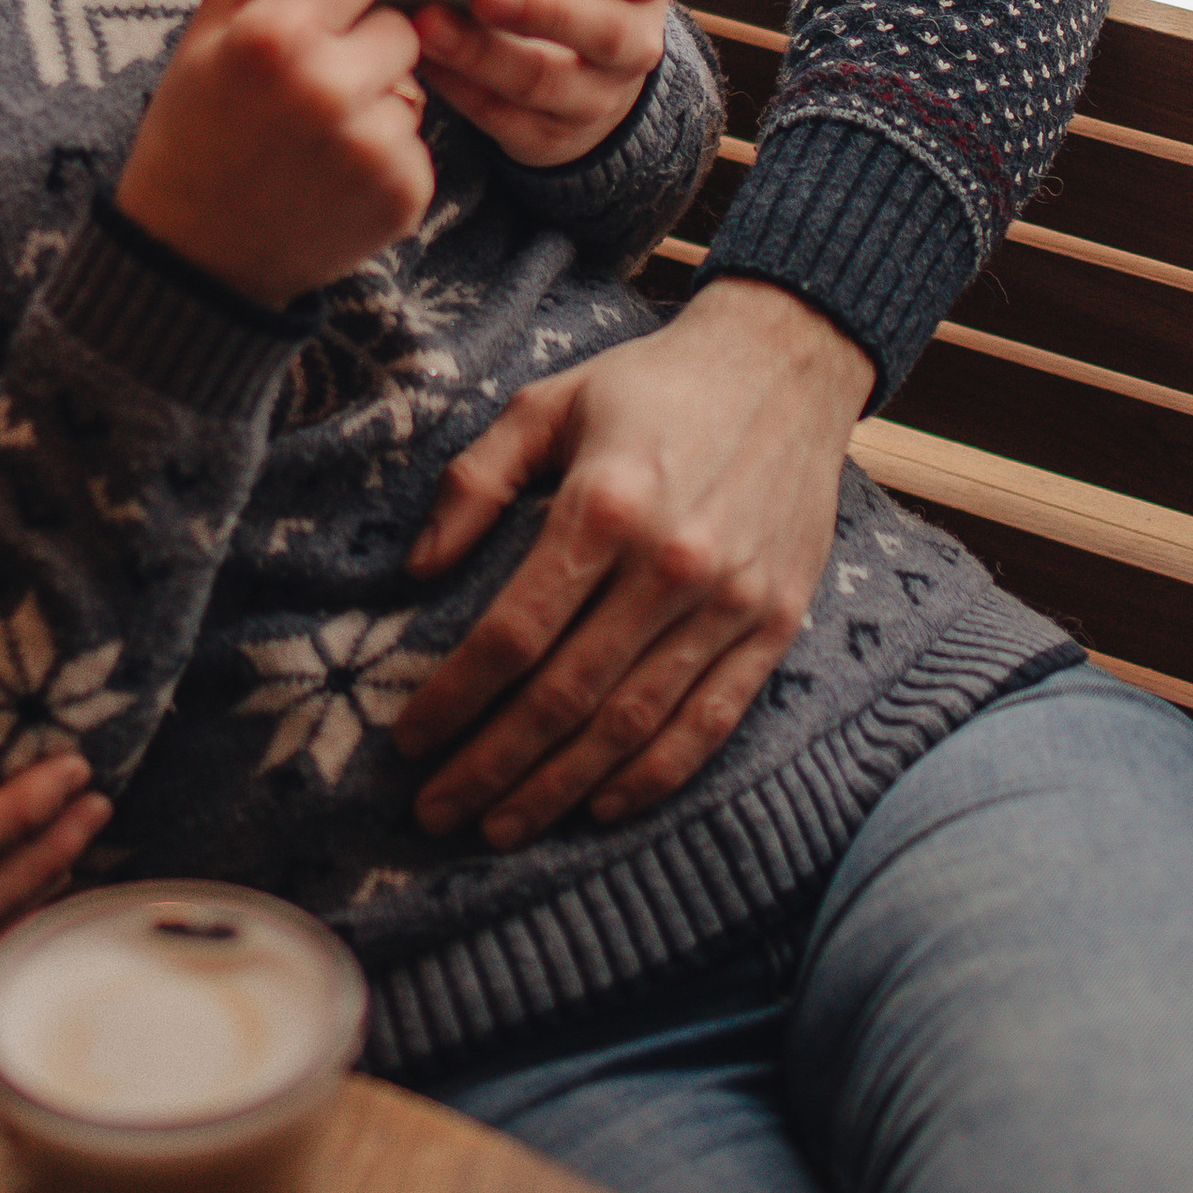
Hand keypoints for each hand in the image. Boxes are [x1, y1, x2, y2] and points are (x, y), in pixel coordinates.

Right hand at [114, 0, 432, 306]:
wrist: (194, 259)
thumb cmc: (196, 127)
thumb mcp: (213, 26)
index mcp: (274, 35)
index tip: (308, 13)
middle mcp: (327, 89)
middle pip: (398, 25)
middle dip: (363, 44)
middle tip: (306, 85)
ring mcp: (371, 148)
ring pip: (413, 82)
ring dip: (380, 97)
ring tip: (316, 132)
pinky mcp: (405, 196)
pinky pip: (421, 141)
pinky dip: (388, 154)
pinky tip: (334, 174)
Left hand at [391, 278, 870, 847]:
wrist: (785, 364)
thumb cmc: (647, 385)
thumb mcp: (546, 404)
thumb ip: (475, 482)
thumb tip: (417, 572)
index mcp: (605, 504)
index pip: (514, 631)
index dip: (454, 698)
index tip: (407, 740)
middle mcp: (670, 563)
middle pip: (565, 696)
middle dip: (490, 765)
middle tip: (434, 812)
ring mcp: (730, 603)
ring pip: (631, 725)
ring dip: (558, 788)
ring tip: (498, 827)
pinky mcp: (774, 625)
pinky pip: (709, 723)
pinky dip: (653, 776)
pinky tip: (599, 806)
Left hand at [412, 0, 696, 169]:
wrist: (582, 77)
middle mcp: (634, 41)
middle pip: (608, 32)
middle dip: (545, 10)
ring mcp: (596, 97)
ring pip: (547, 84)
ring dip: (483, 55)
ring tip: (428, 25)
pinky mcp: (547, 138)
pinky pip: (502, 119)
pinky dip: (457, 89)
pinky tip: (420, 59)